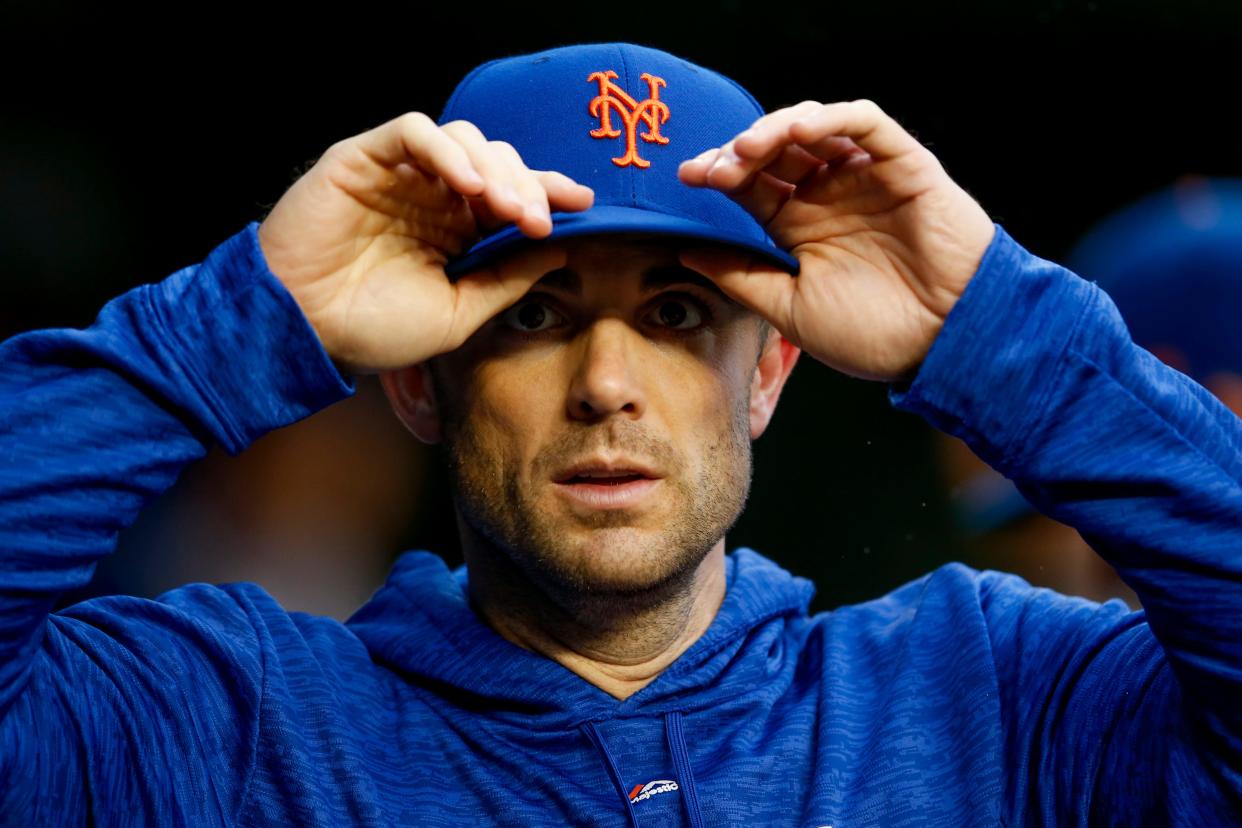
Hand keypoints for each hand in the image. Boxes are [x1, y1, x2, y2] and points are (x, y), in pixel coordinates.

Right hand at [257, 113, 594, 375]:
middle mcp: (433, 196)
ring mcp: (400, 174)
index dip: (549, 192)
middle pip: (497, 162)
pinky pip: (413, 131)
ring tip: (507, 209)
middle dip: (527, 186)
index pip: (513, 195)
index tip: (585, 205)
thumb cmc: (374, 329)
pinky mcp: (364, 158)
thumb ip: (506, 280)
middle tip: (539, 219)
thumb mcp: (458, 313)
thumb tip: (562, 249)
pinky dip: (446, 151)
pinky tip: (469, 186)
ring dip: (495, 169)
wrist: (304, 331)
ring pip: (463, 139)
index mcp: (457, 231)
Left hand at [676, 99, 995, 382]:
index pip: (750, 185)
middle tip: (715, 167)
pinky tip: (799, 131)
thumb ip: (740, 277)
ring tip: (748, 148)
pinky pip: (866, 123)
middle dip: (739, 151)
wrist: (943, 344)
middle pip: (774, 152)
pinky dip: (831, 118)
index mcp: (799, 227)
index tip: (688, 178)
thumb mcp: (789, 310)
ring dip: (776, 129)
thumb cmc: (872, 335)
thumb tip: (684, 253)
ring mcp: (865, 177)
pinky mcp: (903, 164)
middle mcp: (828, 196)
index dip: (719, 174)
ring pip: (815, 127)